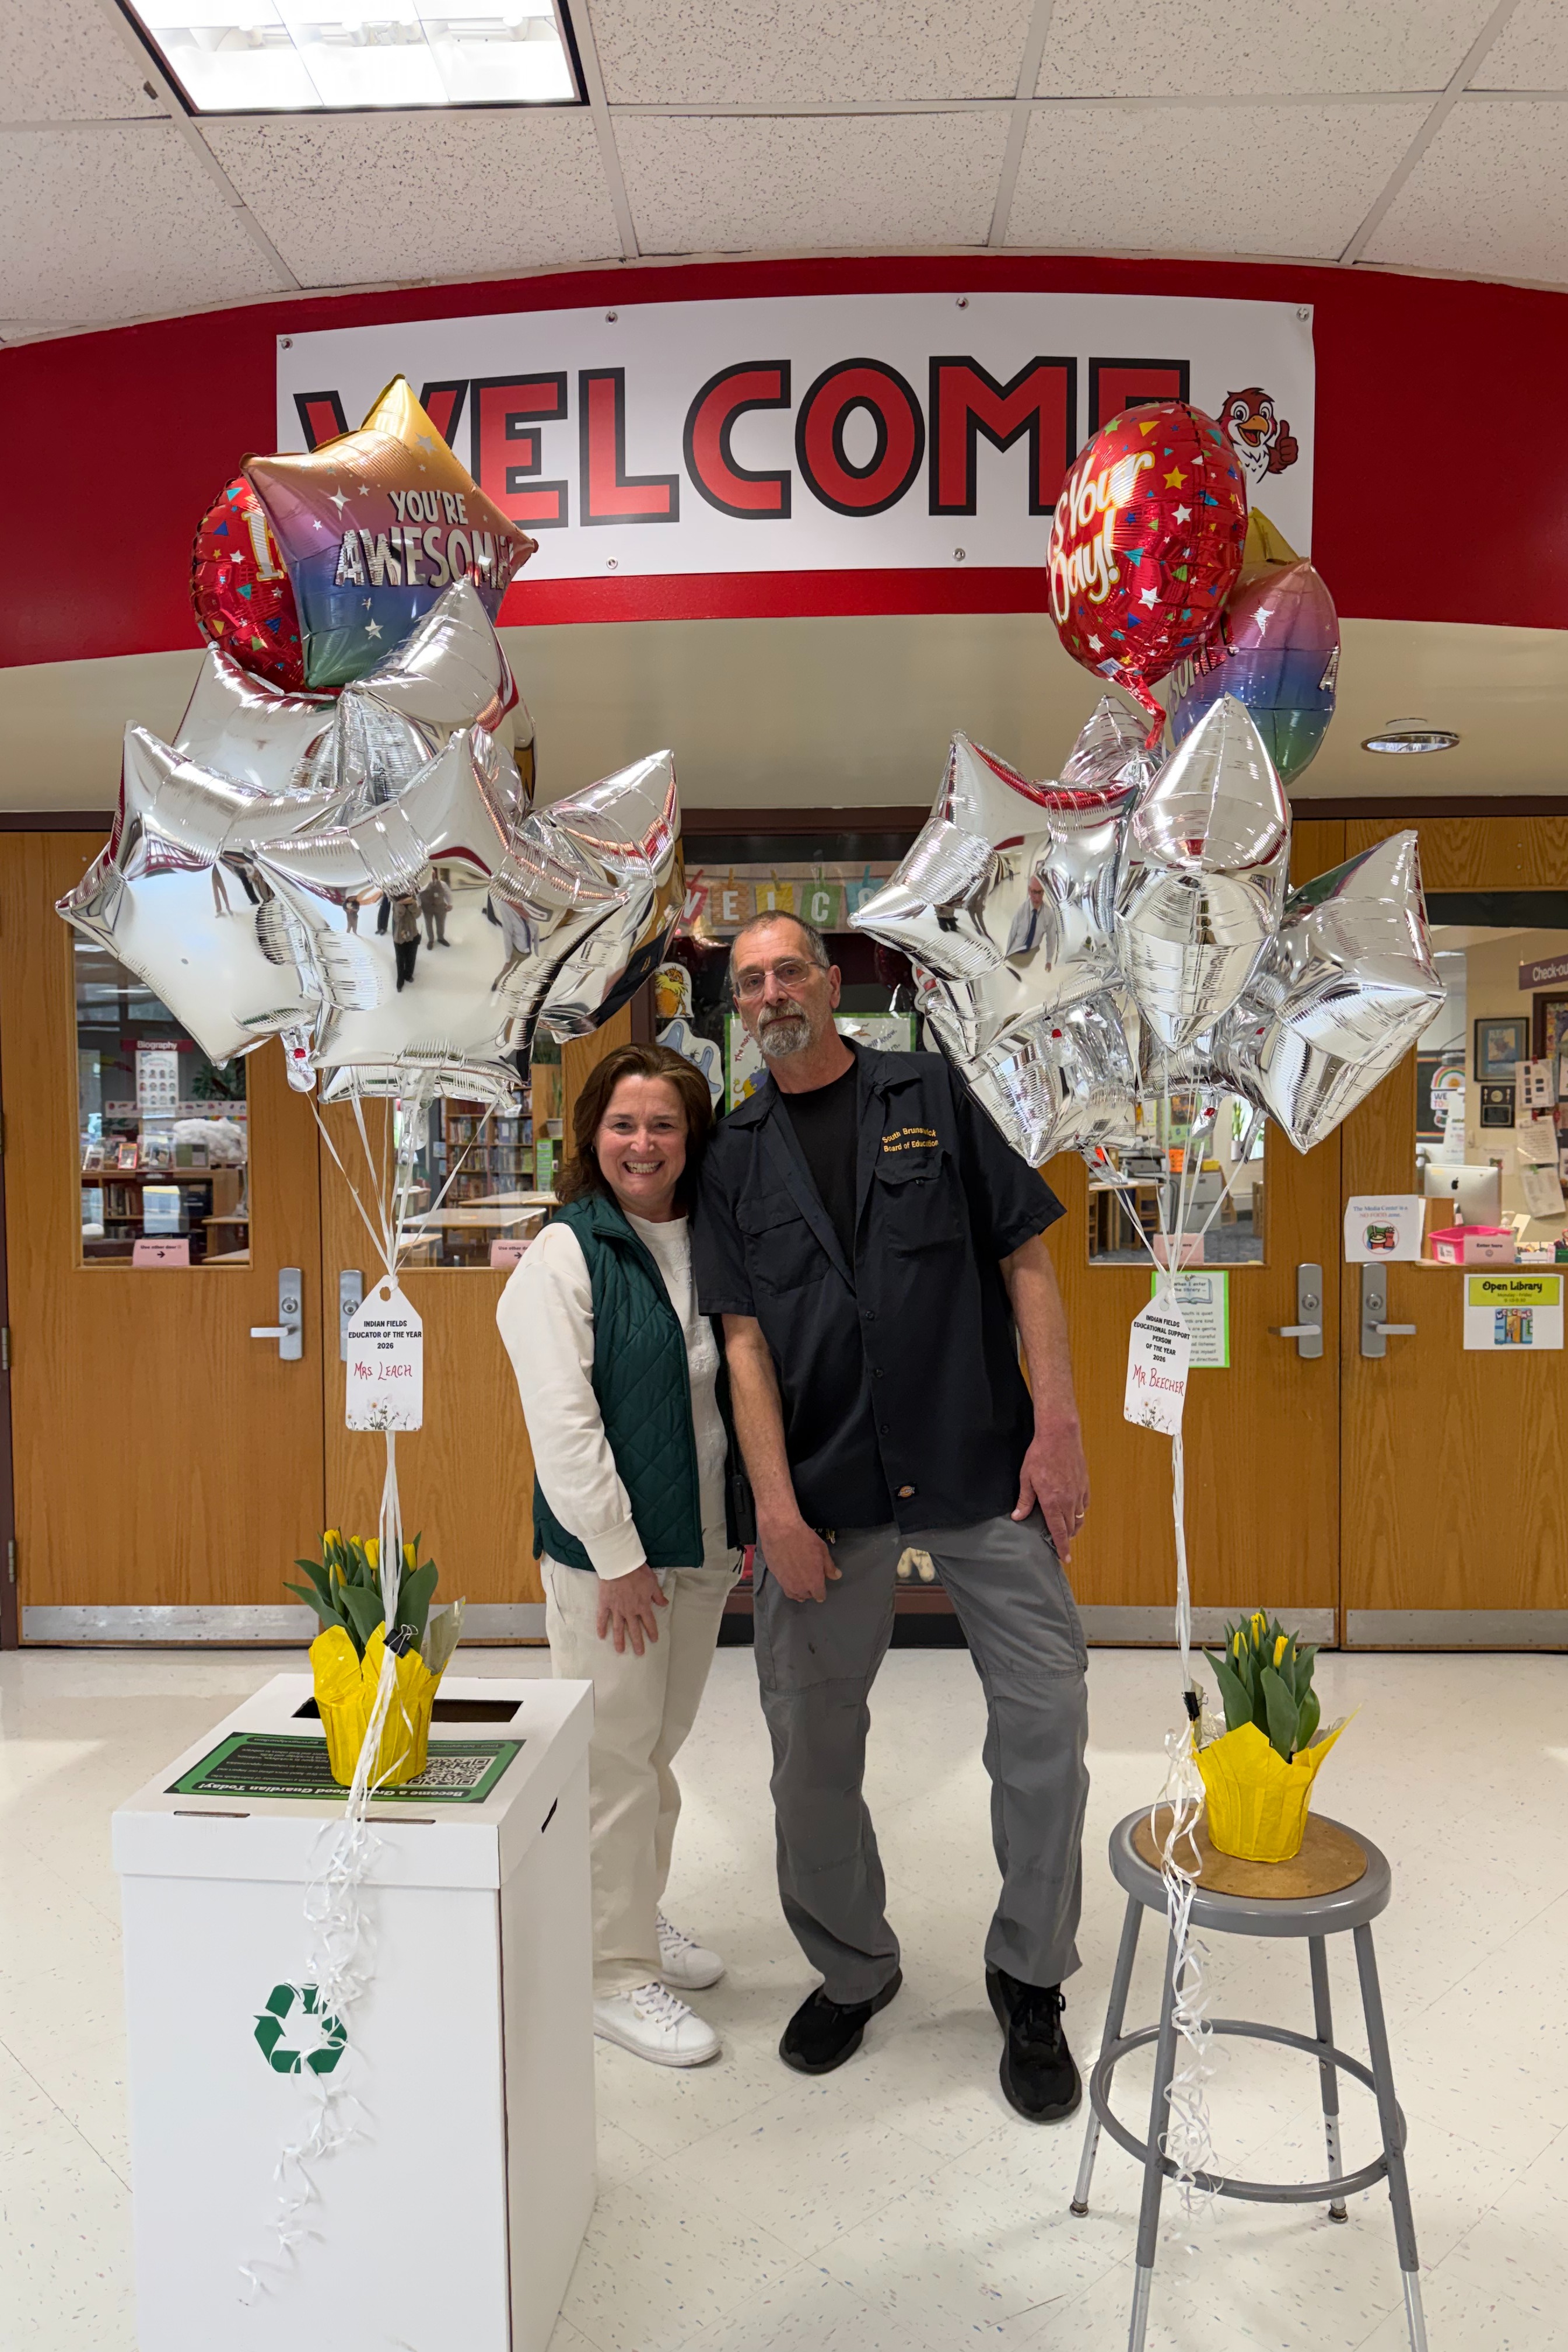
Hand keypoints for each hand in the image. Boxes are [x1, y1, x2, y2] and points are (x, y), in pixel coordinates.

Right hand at [595, 1564, 668, 1654]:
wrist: (620, 1565)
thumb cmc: (638, 1572)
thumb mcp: (652, 1583)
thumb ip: (658, 1595)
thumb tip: (665, 1604)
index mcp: (643, 1606)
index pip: (649, 1622)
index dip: (652, 1632)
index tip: (654, 1640)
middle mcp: (630, 1611)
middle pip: (634, 1630)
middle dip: (637, 1642)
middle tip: (639, 1653)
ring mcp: (616, 1609)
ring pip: (618, 1628)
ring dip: (619, 1640)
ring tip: (620, 1651)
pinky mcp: (605, 1604)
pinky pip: (602, 1618)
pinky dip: (601, 1627)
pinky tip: (601, 1636)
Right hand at [758, 1516, 840, 1604]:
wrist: (780, 1531)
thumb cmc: (805, 1539)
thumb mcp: (822, 1550)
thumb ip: (829, 1566)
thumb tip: (837, 1576)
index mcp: (813, 1582)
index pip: (819, 1595)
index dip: (821, 1593)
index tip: (821, 1588)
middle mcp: (799, 1587)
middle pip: (806, 1595)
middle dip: (810, 1591)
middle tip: (811, 1583)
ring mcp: (786, 1583)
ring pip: (794, 1594)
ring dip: (799, 1592)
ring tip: (801, 1586)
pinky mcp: (775, 1576)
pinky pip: (784, 1587)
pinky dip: (789, 1586)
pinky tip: (790, 1579)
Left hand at [1013, 1420, 1089, 1562]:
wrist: (1060, 1436)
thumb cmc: (1040, 1455)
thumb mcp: (1026, 1478)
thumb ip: (1024, 1500)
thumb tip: (1018, 1517)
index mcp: (1052, 1502)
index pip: (1058, 1532)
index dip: (1062, 1547)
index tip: (1064, 1559)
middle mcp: (1068, 1501)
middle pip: (1070, 1528)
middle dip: (1066, 1538)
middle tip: (1060, 1543)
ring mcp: (1078, 1493)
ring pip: (1079, 1518)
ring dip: (1073, 1527)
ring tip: (1067, 1530)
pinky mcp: (1084, 1484)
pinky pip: (1084, 1505)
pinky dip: (1079, 1512)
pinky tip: (1074, 1511)